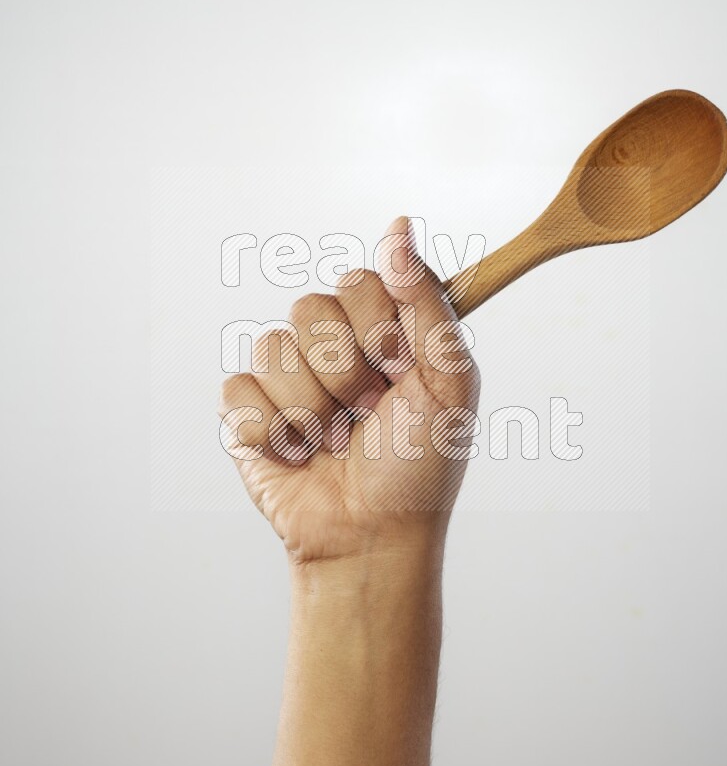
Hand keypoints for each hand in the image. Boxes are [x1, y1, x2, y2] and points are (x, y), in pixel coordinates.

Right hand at [219, 217, 479, 564]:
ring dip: (311, 410)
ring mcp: (287, 377)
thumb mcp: (448, 380)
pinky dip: (272, 430)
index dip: (377, 332)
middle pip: (310, 310)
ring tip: (334, 441)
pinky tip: (298, 454)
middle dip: (346, 376)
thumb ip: (426, 300)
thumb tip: (397, 226)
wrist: (373, 538)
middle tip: (368, 415)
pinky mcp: (248, 411)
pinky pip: (239, 389)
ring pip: (273, 348)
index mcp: (382, 331)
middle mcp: (332, 345)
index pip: (359, 282)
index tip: (399, 373)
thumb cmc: (419, 467)